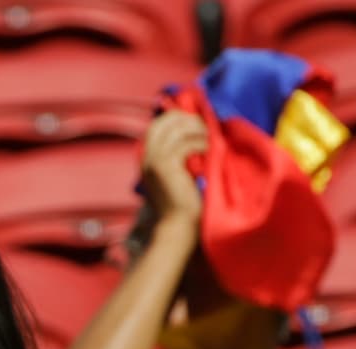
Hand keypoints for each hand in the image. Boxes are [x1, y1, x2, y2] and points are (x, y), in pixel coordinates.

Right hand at [140, 110, 208, 229]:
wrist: (178, 223)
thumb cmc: (182, 201)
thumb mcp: (176, 173)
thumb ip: (176, 154)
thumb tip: (193, 130)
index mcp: (146, 159)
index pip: (156, 126)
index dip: (175, 118)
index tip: (195, 121)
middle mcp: (146, 157)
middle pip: (163, 122)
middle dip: (186, 119)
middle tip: (204, 126)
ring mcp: (154, 161)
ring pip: (177, 130)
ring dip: (197, 129)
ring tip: (209, 137)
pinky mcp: (166, 166)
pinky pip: (186, 143)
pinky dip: (201, 143)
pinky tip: (210, 151)